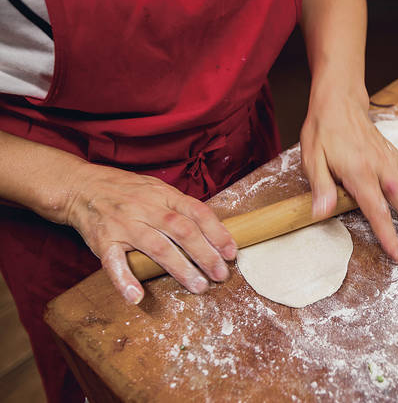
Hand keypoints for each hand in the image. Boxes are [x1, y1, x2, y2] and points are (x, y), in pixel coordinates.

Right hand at [63, 164, 236, 303]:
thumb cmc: (127, 191)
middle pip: (182, 231)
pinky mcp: (103, 240)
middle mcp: (146, 208)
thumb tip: (214, 231)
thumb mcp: (158, 190)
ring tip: (199, 286)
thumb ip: (182, 208)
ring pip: (157, 247)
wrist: (81, 186)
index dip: (217, 232)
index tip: (231, 253)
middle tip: (220, 275)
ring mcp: (124, 224)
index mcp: (164, 195)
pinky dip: (124, 280)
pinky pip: (114, 262)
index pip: (197, 212)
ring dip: (180, 269)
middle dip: (205, 255)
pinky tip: (136, 297)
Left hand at [300, 87, 397, 262]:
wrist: (339, 101)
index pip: (377, 211)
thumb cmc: (323, 131)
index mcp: (360, 173)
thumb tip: (321, 213)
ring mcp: (393, 161)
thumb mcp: (312, 158)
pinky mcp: (397, 155)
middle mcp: (382, 168)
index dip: (389, 235)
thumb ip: (320, 187)